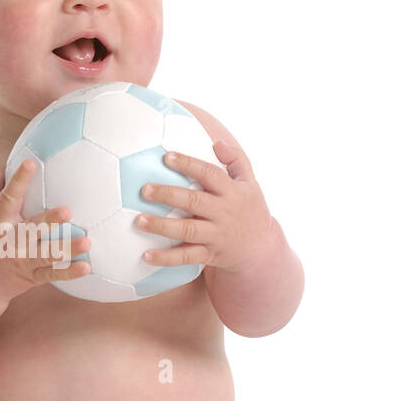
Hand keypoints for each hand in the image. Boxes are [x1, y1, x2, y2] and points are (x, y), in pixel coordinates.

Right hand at [0, 159, 91, 300]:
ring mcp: (22, 261)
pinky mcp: (30, 277)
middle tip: (68, 211)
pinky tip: (86, 267)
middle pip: (31, 230)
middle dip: (49, 221)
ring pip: (46, 255)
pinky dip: (69, 273)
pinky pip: (51, 275)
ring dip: (67, 248)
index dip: (18, 180)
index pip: (8, 199)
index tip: (30, 163)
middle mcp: (10, 242)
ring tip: (87, 243)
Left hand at [135, 139, 273, 272]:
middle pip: (194, 202)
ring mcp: (216, 235)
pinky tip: (146, 256)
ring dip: (162, 226)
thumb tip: (217, 142)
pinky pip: (186, 257)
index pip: (210, 174)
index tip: (166, 157)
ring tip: (140, 221)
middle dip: (168, 195)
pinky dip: (166, 258)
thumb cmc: (249, 209)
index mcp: (232, 192)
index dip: (189, 164)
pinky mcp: (210, 255)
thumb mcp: (250, 183)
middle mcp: (224, 213)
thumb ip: (236, 159)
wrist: (260, 249)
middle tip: (144, 190)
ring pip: (188, 230)